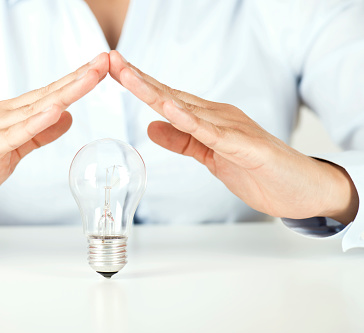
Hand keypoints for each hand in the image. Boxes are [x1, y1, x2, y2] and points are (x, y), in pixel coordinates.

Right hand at [0, 53, 109, 223]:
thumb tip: (67, 117)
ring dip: (65, 92)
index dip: (77, 83)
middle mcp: (1, 115)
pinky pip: (12, 136)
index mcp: (10, 116)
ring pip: (34, 108)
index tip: (102, 69)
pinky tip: (55, 110)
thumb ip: (38, 135)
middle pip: (47, 94)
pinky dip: (34, 123)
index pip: (50, 96)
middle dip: (79, 78)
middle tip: (106, 61)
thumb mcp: (13, 152)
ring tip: (91, 76)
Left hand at [109, 51, 357, 224]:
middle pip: (170, 95)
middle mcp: (217, 116)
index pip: (167, 98)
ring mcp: (232, 129)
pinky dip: (190, 121)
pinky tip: (169, 109)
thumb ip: (183, 140)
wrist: (302, 189)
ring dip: (155, 92)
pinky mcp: (245, 147)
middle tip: (111, 61)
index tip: (113, 70)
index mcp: (208, 118)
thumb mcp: (209, 156)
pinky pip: (213, 134)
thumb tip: (150, 126)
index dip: (139, 84)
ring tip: (128, 76)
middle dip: (138, 79)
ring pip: (186, 108)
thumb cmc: (258, 170)